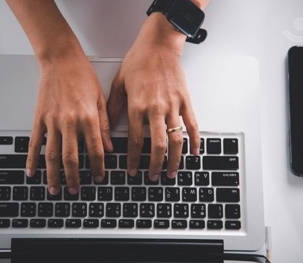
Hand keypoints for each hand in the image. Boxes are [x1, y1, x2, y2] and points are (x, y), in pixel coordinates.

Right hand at [26, 52, 112, 194]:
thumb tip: (110, 148)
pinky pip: (34, 143)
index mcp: (88, 118)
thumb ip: (104, 126)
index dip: (98, 168)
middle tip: (77, 191)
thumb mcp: (101, 100)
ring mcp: (52, 121)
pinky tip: (31, 172)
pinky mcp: (39, 118)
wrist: (61, 60)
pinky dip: (31, 159)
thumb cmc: (82, 76)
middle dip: (74, 178)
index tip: (99, 178)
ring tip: (55, 190)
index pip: (95, 151)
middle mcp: (69, 122)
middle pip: (71, 158)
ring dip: (53, 175)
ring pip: (52, 155)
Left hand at [108, 13, 199, 180]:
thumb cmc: (138, 61)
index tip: (132, 170)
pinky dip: (194, 141)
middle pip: (157, 145)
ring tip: (171, 172)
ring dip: (174, 159)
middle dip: (155, 165)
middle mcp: (156, 108)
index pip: (134, 141)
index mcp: (137, 106)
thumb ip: (114, 107)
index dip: (133, 159)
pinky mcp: (185, 101)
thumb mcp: (118, 83)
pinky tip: (194, 153)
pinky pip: (192, 125)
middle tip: (152, 177)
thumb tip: (107, 128)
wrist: (159, 44)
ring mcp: (173, 106)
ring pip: (176, 139)